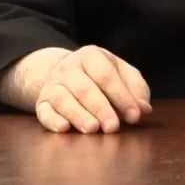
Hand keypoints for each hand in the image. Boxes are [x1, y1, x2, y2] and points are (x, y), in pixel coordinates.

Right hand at [33, 45, 152, 133]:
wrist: (64, 71)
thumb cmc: (101, 75)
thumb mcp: (121, 72)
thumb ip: (135, 88)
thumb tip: (143, 108)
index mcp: (91, 56)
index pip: (106, 75)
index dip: (121, 96)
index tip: (134, 115)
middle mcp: (69, 68)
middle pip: (84, 88)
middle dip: (100, 108)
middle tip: (113, 127)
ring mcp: (53, 84)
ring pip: (63, 99)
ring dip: (78, 115)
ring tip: (92, 129)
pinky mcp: (42, 102)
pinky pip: (44, 111)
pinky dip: (52, 121)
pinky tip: (64, 129)